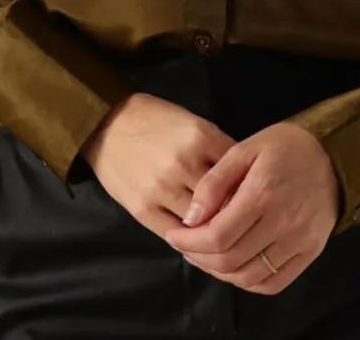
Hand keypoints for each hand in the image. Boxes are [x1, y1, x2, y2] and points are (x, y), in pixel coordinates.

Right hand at [80, 92, 237, 241]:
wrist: (106, 124)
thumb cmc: (155, 121)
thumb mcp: (193, 123)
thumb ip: (218, 150)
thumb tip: (245, 180)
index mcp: (201, 137)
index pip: (240, 172)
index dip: (249, 187)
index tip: (253, 196)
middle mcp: (184, 164)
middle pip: (224, 201)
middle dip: (234, 210)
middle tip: (241, 219)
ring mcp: (162, 189)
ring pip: (202, 223)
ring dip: (211, 229)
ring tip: (219, 230)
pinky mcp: (144, 209)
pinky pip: (176, 234)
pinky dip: (189, 239)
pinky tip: (195, 236)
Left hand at [163, 121, 340, 294]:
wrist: (335, 155)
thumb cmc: (286, 146)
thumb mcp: (245, 149)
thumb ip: (215, 182)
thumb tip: (190, 218)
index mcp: (263, 193)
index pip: (217, 235)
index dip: (189, 241)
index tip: (175, 234)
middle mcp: (283, 223)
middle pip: (229, 260)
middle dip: (198, 256)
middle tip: (185, 244)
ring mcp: (299, 242)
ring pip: (248, 276)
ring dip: (219, 272)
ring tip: (204, 255)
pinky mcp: (310, 253)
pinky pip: (273, 283)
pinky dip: (247, 282)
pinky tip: (233, 266)